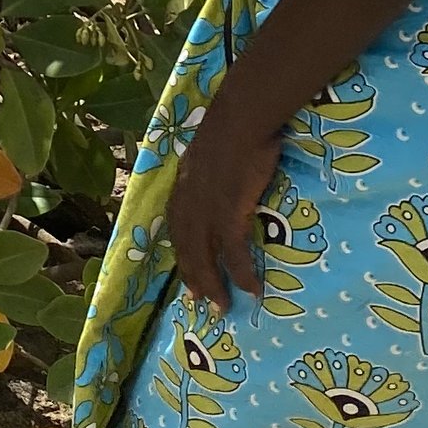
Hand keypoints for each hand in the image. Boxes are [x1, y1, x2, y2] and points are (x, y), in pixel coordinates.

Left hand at [167, 101, 280, 310]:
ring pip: (205, 257)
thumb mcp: (207, 154)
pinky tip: (251, 290)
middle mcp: (187, 205)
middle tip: (201, 301)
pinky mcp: (227, 215)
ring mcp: (205, 212)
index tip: (187, 271)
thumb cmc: (230, 130)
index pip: (176, 229)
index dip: (182, 253)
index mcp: (181, 189)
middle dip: (194, 277)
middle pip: (187, 250)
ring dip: (214, 285)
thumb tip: (220, 179)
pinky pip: (234, 253)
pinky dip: (242, 274)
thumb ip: (207, 173)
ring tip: (222, 307)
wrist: (240, 120)